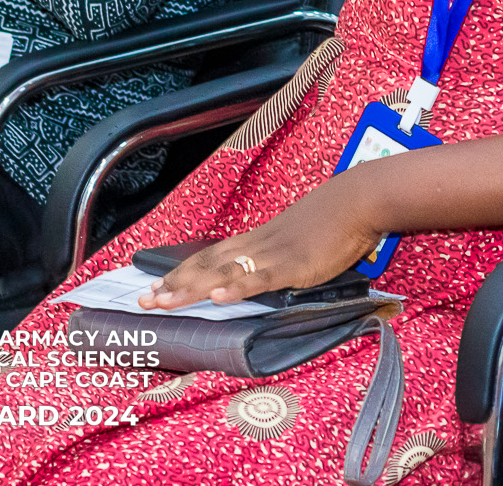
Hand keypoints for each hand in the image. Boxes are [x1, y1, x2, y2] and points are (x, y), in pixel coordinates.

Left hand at [137, 178, 384, 309]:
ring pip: (224, 273)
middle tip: (143, 300)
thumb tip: (264, 275)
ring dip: (191, 288)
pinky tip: (218, 298)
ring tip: (164, 302)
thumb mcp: (299, 238)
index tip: (156, 285)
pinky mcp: (294, 265)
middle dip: (173, 283)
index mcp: (258, 239)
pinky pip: (261, 279)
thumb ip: (279, 257)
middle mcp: (258, 245)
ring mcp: (274, 255)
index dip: (181, 272)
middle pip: (206, 265)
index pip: (210, 256)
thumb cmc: (335, 218)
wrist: (359, 200)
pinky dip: (237, 289)